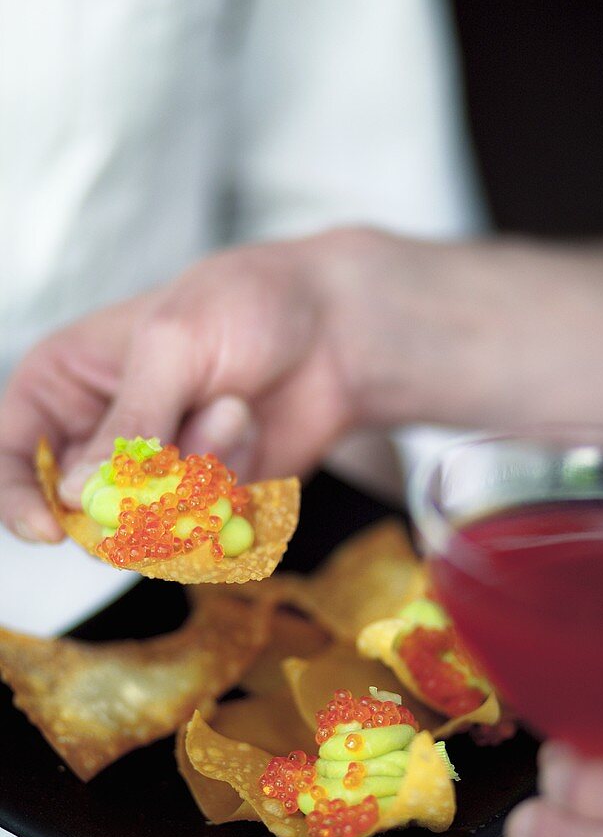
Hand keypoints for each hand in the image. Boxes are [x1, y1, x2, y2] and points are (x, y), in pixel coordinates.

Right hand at [0, 231, 368, 540]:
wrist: (337, 330)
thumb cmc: (247, 305)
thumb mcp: (175, 344)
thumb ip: (129, 422)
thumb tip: (77, 495)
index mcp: (66, 384)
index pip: (12, 456)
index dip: (19, 500)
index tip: (51, 530)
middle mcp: (101, 436)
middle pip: (80, 512)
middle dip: (138, 490)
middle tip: (184, 455)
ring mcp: (154, 473)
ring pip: (147, 526)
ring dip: (199, 475)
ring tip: (234, 409)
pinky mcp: (203, 498)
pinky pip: (200, 529)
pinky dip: (232, 487)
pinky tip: (252, 432)